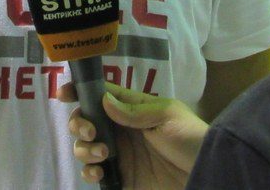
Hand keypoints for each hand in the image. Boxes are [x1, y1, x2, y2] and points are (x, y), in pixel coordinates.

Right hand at [61, 81, 207, 189]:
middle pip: (87, 121)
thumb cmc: (189, 137)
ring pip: (85, 147)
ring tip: (103, 153)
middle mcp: (121, 131)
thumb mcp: (167, 115)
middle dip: (79, 122)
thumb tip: (104, 100)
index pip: (102, 95)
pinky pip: (94, 174)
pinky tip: (99, 170)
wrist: (205, 171)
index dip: (81, 91)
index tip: (64, 92)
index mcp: (132, 110)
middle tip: (91, 130)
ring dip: (84, 148)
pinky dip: (88, 171)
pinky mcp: (120, 178)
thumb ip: (134, 111)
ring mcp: (119, 155)